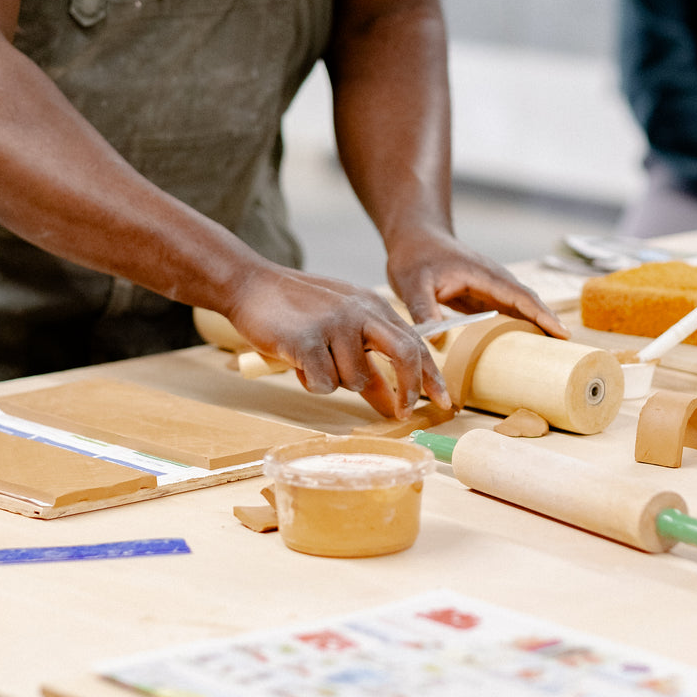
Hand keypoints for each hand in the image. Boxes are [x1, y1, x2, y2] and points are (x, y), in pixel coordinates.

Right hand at [226, 265, 449, 418]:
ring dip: (337, 382)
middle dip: (408, 389)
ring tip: (315, 362)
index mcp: (375, 307)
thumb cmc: (298, 309)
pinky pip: (324, 382)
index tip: (445, 402)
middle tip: (401, 413)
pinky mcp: (307, 340)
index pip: (415, 344)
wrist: (251, 284)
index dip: (432, 377)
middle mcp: (361, 313)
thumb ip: (370, 355)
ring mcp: (335, 324)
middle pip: (404, 355)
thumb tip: (394, 401)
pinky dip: (313, 382)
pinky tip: (299, 364)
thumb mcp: (343, 322)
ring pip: (356, 379)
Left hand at [384, 228, 570, 338]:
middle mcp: (494, 281)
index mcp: (483, 275)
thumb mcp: (412, 284)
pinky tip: (525, 347)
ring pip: (522, 308)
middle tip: (567, 351)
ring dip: (538, 326)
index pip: (520, 296)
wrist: (416, 240)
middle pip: (529, 302)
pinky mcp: (485, 297)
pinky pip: (509, 314)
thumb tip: (438, 339)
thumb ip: (423, 309)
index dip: (541, 314)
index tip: (562, 332)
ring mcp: (491, 288)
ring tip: (554, 354)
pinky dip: (521, 327)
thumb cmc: (415, 257)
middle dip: (549, 323)